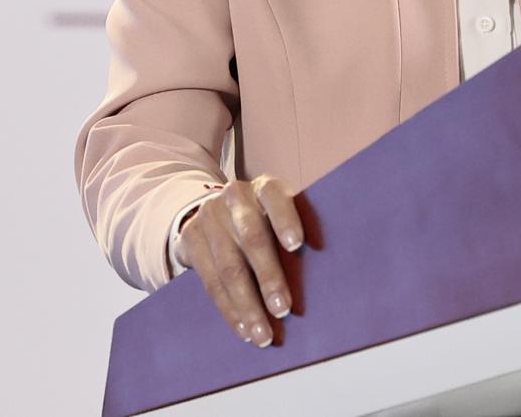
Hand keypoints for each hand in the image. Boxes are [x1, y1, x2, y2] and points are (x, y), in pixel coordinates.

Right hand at [176, 175, 307, 348]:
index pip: (275, 198)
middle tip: (283, 310)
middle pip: (252, 238)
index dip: (286, 220)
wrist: (214, 211)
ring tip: (263, 333)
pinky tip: (243, 328)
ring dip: (247, 305)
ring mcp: (209, 217)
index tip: (298, 245)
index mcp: (264, 187)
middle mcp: (235, 197)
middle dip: (268, 277)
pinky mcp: (190, 238)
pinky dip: (229, 309)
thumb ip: (294, 233)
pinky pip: (210, 281)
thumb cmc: (265, 218)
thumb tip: (329, 273)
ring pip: (229, 267)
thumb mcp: (278, 213)